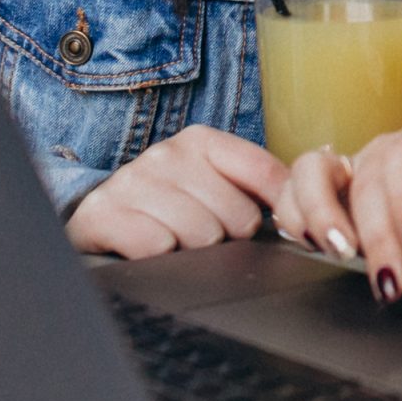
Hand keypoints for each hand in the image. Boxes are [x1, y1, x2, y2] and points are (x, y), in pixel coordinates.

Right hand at [66, 126, 287, 258]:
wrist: (96, 217)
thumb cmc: (165, 205)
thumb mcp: (210, 184)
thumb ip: (258, 187)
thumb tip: (305, 200)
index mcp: (201, 142)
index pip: (265, 175)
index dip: (274, 212)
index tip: (264, 227)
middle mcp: (167, 154)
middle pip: (238, 217)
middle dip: (226, 239)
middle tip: (200, 237)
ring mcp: (133, 181)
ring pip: (201, 236)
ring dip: (191, 253)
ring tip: (173, 242)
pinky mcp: (102, 213)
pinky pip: (157, 247)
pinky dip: (158, 259)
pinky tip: (147, 249)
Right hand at [272, 121, 401, 302]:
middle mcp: (385, 152)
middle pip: (363, 181)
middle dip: (374, 236)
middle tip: (391, 280)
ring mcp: (354, 172)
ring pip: (310, 173)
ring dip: (315, 215)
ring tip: (338, 255)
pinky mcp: (332, 200)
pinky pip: (293, 196)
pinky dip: (292, 219)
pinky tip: (309, 247)